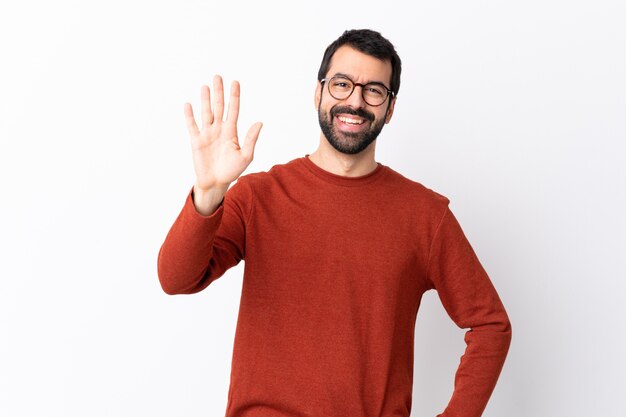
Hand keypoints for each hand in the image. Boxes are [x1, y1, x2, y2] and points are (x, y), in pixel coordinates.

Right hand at [184, 75, 262, 192]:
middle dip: (219, 92)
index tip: (235, 82)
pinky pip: (192, 126)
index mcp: (231, 132)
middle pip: (219, 107)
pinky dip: (190, 116)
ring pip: (206, 113)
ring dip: (205, 100)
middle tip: (218, 76)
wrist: (216, 183)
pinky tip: (189, 105)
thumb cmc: (232, 171)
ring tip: (206, 86)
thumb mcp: (245, 156)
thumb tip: (260, 122)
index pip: (233, 110)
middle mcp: (219, 129)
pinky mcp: (196, 141)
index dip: (234, 96)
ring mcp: (207, 134)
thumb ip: (251, 139)